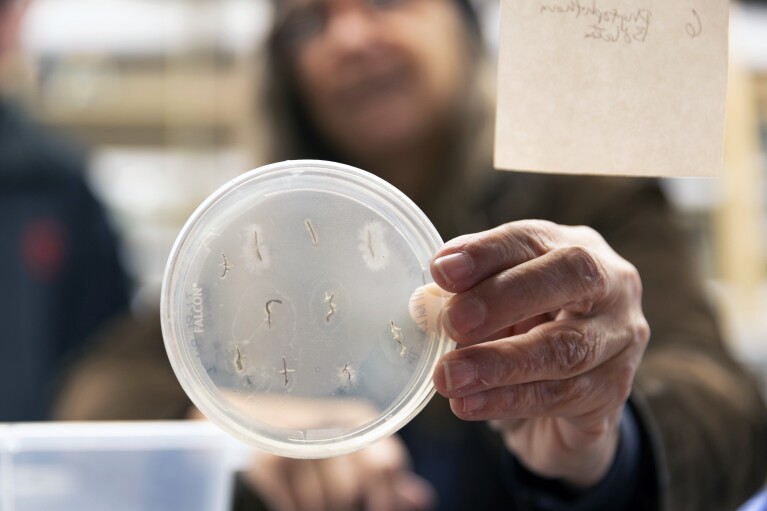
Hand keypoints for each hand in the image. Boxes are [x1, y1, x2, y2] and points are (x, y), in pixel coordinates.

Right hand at [241, 435, 434, 510]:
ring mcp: (294, 440)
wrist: (255, 417)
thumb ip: (386, 472)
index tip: (381, 510)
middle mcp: (328, 424)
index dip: (388, 498)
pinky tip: (295, 498)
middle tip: (342, 503)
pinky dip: (294, 508)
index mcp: (359, 419)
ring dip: (320, 510)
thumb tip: (421, 500)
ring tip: (314, 496)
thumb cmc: (315, 437)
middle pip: (351, 491)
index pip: (387, 464)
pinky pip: (292, 506)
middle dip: (348, 507)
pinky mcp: (265, 460)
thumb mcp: (354, 447)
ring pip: (322, 503)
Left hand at [430, 220, 649, 486]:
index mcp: (577, 249)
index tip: (442, 271)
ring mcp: (621, 342)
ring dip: (499, 363)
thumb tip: (429, 297)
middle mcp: (612, 288)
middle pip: (570, 278)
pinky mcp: (614, 394)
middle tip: (452, 322)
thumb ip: (469, 293)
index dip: (486, 253)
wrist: (566, 398)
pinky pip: (560, 397)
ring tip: (449, 376)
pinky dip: (507, 400)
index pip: (532, 239)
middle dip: (504, 298)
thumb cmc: (528, 330)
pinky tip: (468, 403)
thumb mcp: (500, 303)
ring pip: (565, 349)